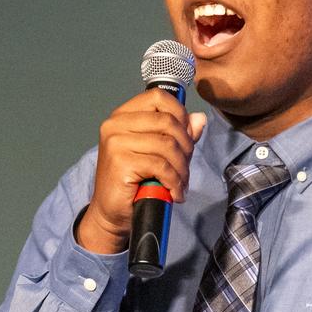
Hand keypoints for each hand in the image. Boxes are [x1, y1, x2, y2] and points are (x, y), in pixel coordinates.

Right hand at [75, 90, 206, 254]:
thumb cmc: (133, 183)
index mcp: (122, 116)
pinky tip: (174, 193)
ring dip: (182, 168)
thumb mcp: (157, 153)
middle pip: (167, 121)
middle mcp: (115, 125)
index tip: (187, 136)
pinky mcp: (121, 162)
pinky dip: (174, 182)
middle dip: (185, 146)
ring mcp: (116, 142)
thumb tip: (199, 119)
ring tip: (180, 183)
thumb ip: (177, 134)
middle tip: (185, 167)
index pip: (158, 97)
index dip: (180, 113)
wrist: (112, 214)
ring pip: (168, 145)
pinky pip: (162, 166)